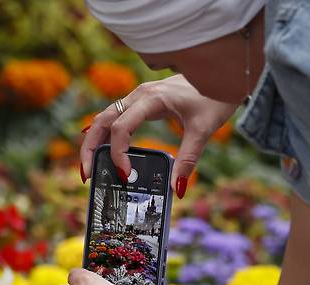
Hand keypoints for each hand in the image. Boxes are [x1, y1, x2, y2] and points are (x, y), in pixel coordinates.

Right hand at [80, 74, 235, 197]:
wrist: (223, 71)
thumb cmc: (215, 96)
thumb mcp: (203, 130)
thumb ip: (188, 159)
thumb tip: (177, 188)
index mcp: (152, 99)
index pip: (121, 127)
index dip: (117, 153)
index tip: (125, 175)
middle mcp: (140, 95)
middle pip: (102, 120)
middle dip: (90, 148)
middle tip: (86, 174)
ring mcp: (139, 96)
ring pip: (105, 117)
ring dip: (94, 141)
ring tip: (91, 167)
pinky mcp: (143, 100)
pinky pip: (117, 117)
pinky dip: (106, 135)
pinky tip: (104, 151)